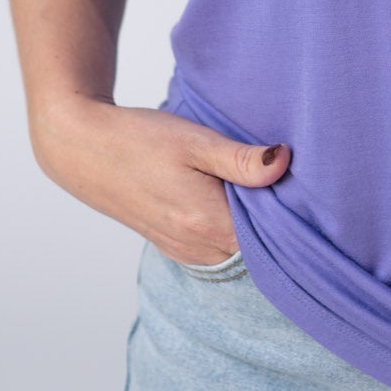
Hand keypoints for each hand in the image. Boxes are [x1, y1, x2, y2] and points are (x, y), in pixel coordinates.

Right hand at [30, 96, 288, 265]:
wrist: (82, 147)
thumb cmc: (138, 139)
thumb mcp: (195, 140)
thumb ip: (242, 159)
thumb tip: (284, 162)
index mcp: (207, 223)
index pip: (272, 240)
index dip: (293, 217)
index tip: (308, 192)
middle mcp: (197, 247)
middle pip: (257, 249)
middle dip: (277, 224)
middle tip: (295, 188)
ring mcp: (183, 250)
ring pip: (238, 251)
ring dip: (254, 229)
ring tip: (266, 193)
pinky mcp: (172, 244)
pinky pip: (217, 249)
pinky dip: (233, 232)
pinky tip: (236, 202)